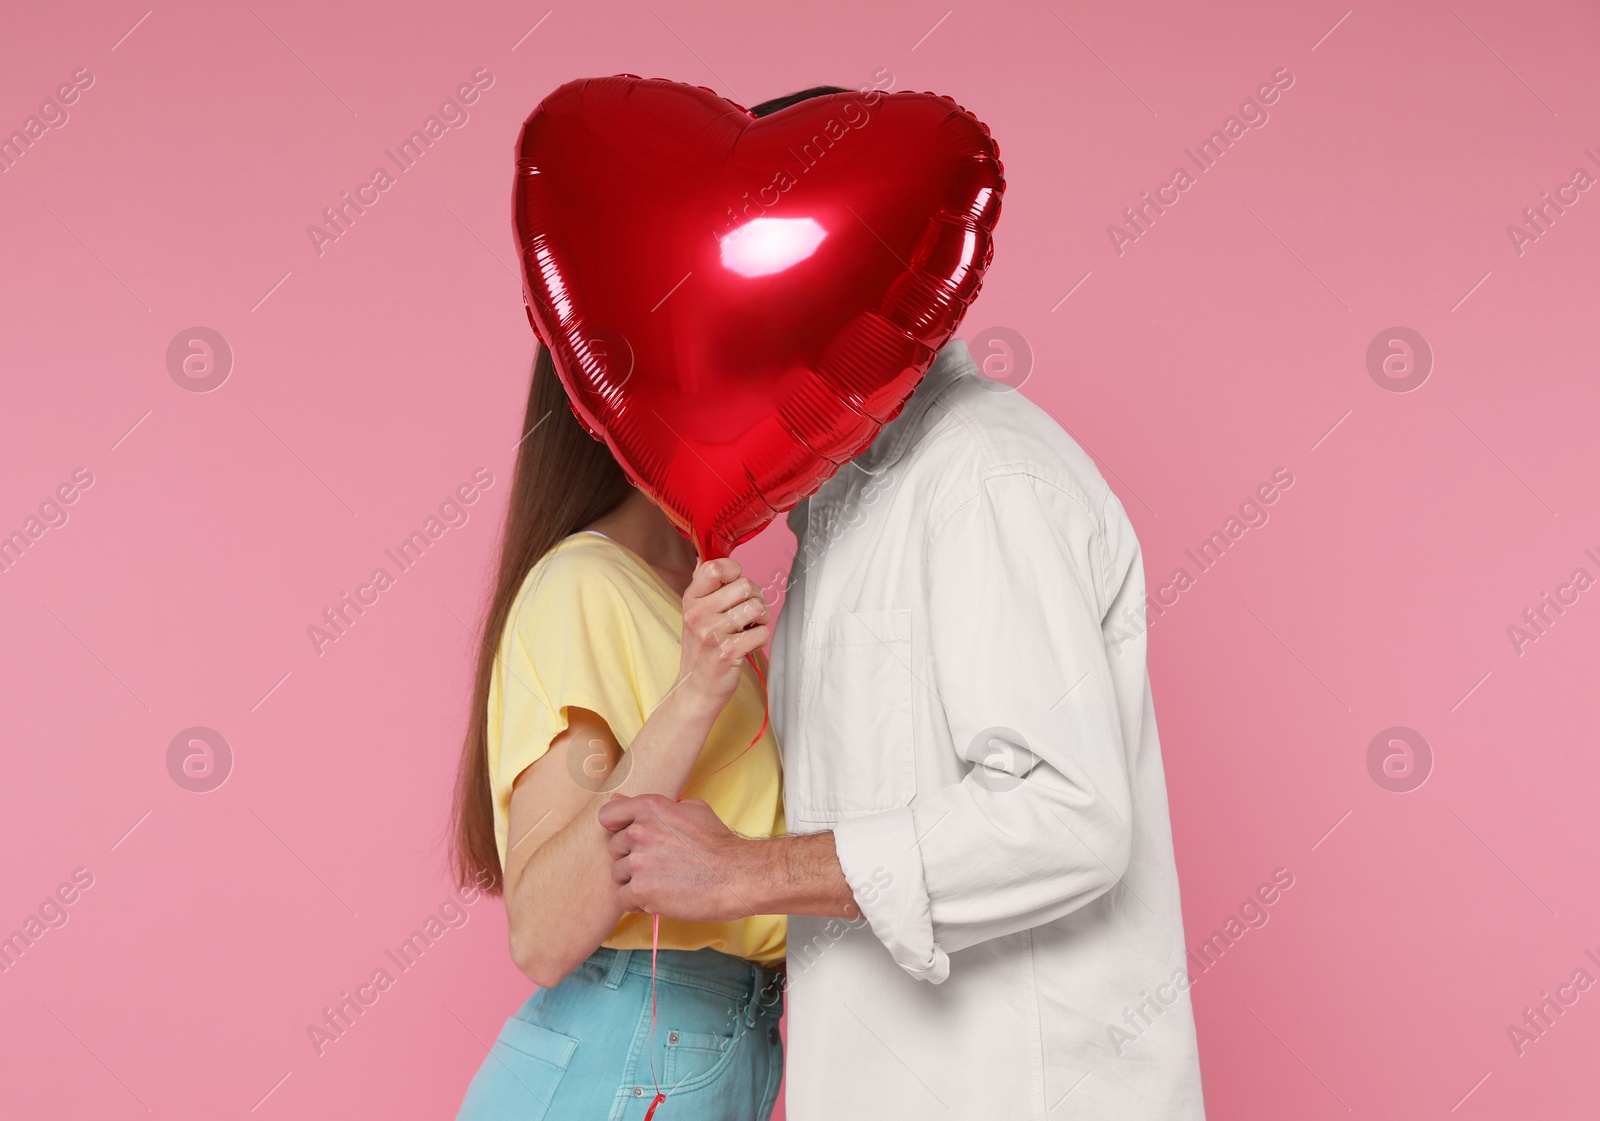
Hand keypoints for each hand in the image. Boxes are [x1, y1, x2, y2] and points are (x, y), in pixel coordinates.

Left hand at [599, 794, 757, 922]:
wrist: (736, 875)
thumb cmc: (718, 843)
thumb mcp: (692, 810)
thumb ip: (653, 806)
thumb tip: (619, 798)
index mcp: (649, 807)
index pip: (607, 814)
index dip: (617, 828)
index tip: (631, 838)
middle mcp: (639, 831)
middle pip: (614, 848)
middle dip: (632, 857)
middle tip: (660, 864)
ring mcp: (638, 861)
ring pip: (618, 875)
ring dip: (635, 881)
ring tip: (662, 883)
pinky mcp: (640, 890)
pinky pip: (622, 899)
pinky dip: (637, 903)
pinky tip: (659, 899)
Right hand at [677, 558, 768, 713]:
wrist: (696, 689)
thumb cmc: (702, 648)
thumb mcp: (694, 613)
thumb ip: (703, 586)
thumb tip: (703, 556)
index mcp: (691, 599)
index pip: (715, 567)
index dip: (735, 572)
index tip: (736, 587)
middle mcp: (698, 613)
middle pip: (745, 585)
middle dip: (755, 598)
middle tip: (748, 614)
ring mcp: (712, 633)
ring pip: (756, 607)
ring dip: (761, 619)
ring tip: (749, 629)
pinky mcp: (727, 652)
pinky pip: (761, 633)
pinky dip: (761, 639)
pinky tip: (748, 645)